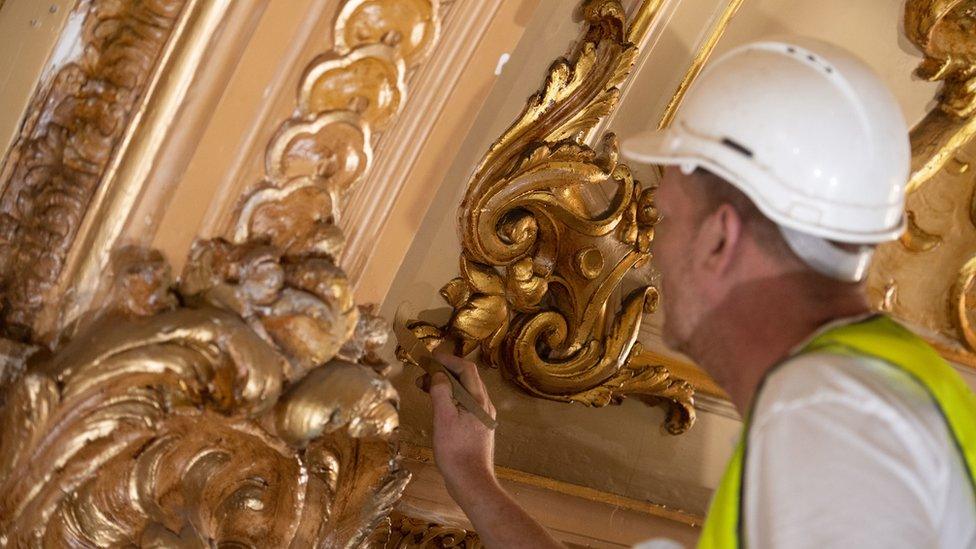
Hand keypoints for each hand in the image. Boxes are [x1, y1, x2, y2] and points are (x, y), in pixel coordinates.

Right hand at [419, 351, 497, 497]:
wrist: (471, 481)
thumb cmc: (456, 451)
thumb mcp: (443, 419)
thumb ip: (441, 393)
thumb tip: (438, 375)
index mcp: (479, 400)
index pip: (467, 369)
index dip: (449, 360)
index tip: (431, 358)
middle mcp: (485, 406)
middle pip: (467, 379)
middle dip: (445, 372)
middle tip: (424, 374)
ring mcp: (483, 417)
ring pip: (466, 392)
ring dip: (447, 385)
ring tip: (426, 387)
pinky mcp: (478, 428)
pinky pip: (465, 404)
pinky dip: (451, 398)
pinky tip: (438, 406)